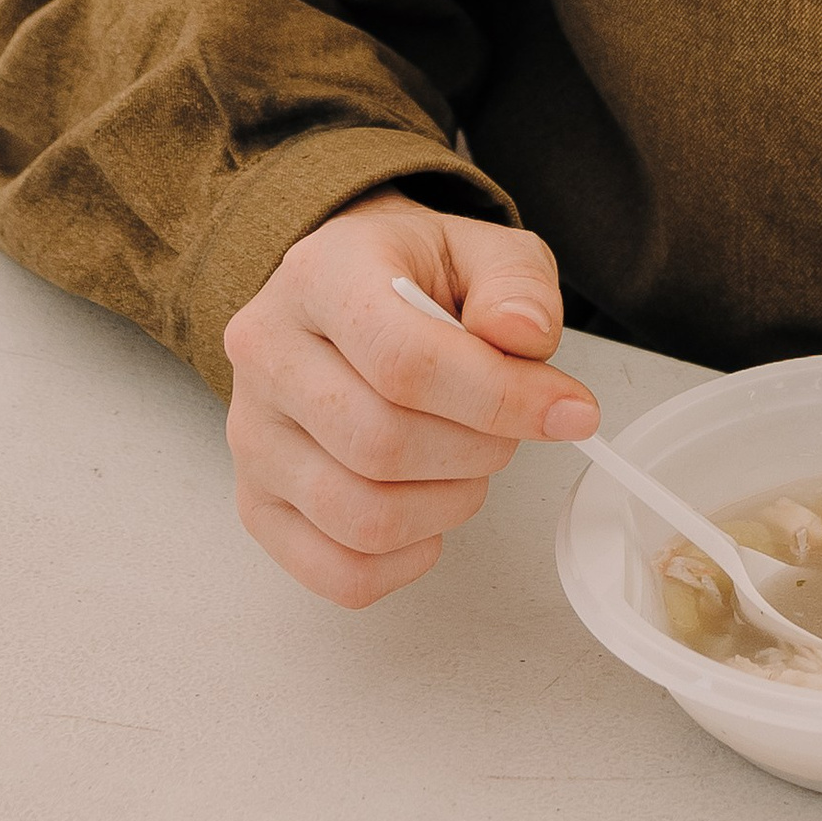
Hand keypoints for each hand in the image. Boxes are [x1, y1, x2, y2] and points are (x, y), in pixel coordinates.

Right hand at [224, 194, 598, 607]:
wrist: (346, 293)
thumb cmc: (413, 276)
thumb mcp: (481, 249)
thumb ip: (517, 285)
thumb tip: (524, 336)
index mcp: (320, 276)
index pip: (404, 359)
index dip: (499, 397)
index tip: (568, 411)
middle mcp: (266, 356)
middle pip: (382, 443)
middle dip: (479, 449)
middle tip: (507, 429)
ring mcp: (252, 436)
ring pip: (361, 517)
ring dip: (448, 505)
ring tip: (468, 463)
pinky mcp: (257, 502)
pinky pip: (337, 571)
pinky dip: (405, 560)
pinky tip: (429, 512)